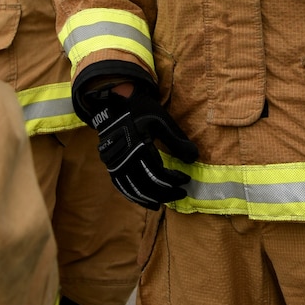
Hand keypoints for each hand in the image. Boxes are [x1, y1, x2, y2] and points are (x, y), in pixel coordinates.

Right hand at [75, 71, 198, 209]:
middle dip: (165, 193)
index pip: (158, 174)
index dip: (174, 181)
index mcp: (138, 147)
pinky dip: (133, 195)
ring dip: (149, 198)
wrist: (113, 102)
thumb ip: (177, 141)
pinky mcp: (110, 165)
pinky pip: (121, 186)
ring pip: (133, 189)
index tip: (186, 180)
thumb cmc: (140, 109)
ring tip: (163, 202)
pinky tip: (144, 199)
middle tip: (181, 193)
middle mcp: (124, 159)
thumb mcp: (162, 120)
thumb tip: (194, 158)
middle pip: (146, 185)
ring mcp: (114, 164)